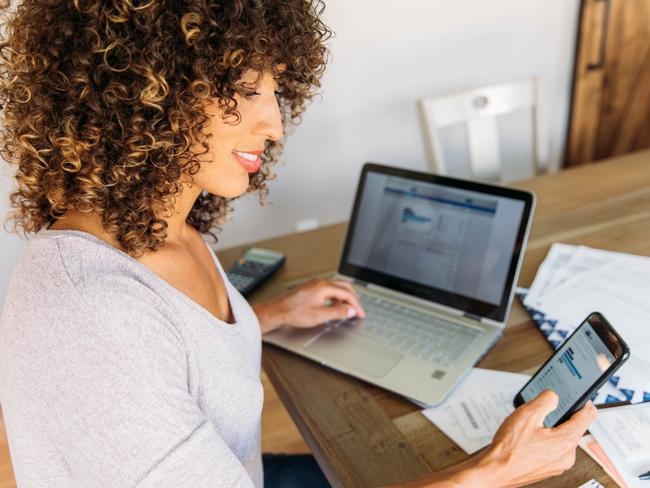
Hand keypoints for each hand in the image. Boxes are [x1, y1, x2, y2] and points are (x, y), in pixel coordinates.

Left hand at [253, 278, 365, 333]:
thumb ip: (337, 313)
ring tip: (348, 309)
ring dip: (345, 297)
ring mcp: (315, 284)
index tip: (360, 313)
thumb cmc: (293, 313)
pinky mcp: (311, 287)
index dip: (356, 305)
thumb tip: (350, 311)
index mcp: (324, 287)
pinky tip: (335, 305)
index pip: (347, 294)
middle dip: (353, 298)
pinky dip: (336, 296)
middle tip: (357, 310)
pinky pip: (329, 289)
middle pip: (344, 287)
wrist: (277, 311)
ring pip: (337, 287)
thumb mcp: (319, 316)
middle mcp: (320, 282)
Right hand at [478, 390, 596, 486]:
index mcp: (565, 441)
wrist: (495, 471)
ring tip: (532, 426)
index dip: (585, 402)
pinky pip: (553, 451)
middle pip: (574, 429)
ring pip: (562, 440)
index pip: (586, 417)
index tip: (583, 397)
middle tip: (546, 409)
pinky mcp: (549, 469)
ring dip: (552, 430)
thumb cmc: (509, 449)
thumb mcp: (527, 414)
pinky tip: (529, 439)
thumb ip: (545, 400)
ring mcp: (558, 465)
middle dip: (562, 417)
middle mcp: (566, 456)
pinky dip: (545, 442)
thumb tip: (554, 396)